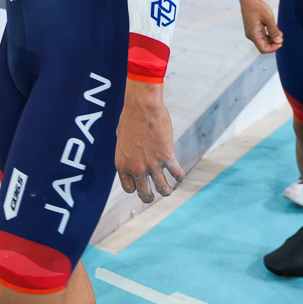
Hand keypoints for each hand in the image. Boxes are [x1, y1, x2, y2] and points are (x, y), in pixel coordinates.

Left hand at [116, 84, 184, 202]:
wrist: (143, 106)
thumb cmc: (130, 118)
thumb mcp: (122, 139)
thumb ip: (127, 153)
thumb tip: (132, 156)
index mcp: (122, 165)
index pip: (128, 188)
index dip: (135, 188)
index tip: (139, 185)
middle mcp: (136, 169)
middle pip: (144, 193)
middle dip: (149, 197)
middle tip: (153, 195)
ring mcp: (152, 165)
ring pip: (162, 188)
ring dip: (166, 191)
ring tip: (168, 190)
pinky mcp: (167, 157)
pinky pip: (176, 174)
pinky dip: (180, 177)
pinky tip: (180, 177)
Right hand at [239, 0, 281, 52]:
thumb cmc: (257, 7)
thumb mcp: (268, 17)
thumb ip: (273, 30)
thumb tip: (279, 41)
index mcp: (253, 34)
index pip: (263, 49)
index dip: (273, 48)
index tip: (281, 42)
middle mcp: (251, 35)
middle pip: (263, 46)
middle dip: (274, 43)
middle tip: (281, 35)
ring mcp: (252, 33)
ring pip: (263, 42)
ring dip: (272, 39)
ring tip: (279, 32)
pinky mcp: (253, 30)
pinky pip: (262, 37)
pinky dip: (269, 36)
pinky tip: (274, 31)